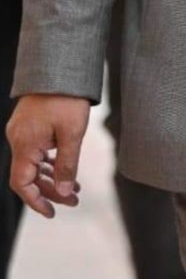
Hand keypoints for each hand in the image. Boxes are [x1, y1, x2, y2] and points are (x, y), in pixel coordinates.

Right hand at [6, 95, 89, 217]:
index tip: (52, 212)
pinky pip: (35, 150)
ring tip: (75, 187)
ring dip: (51, 177)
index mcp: (24, 144)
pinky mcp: (29, 123)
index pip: (22, 184)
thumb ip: (67, 166)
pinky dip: (49, 161)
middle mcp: (18, 138)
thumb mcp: (72, 134)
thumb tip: (65, 192)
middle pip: (29, 176)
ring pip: (33, 163)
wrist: (60, 66)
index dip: (36, 201)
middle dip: (50, 191)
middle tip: (73, 200)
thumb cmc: (67, 97)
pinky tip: (64, 166)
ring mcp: (22, 130)